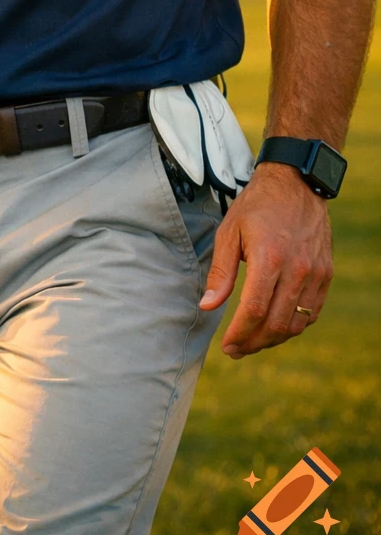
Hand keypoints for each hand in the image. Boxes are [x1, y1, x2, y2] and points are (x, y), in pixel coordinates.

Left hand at [198, 161, 333, 357]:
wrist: (296, 184)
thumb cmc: (256, 206)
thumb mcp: (229, 231)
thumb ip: (220, 272)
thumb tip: (207, 305)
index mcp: (269, 257)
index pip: (254, 310)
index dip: (240, 334)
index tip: (227, 346)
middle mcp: (297, 269)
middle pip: (276, 324)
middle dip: (253, 343)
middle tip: (236, 350)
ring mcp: (315, 273)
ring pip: (295, 323)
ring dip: (272, 339)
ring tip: (252, 341)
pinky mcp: (325, 274)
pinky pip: (311, 313)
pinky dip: (293, 326)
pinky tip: (275, 326)